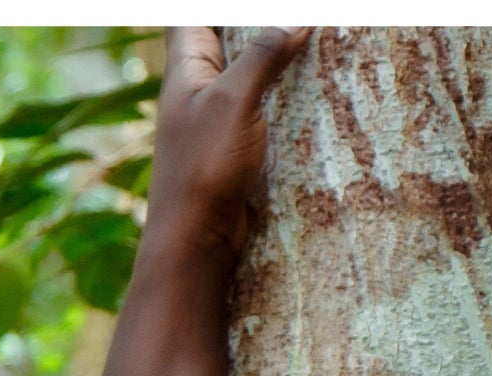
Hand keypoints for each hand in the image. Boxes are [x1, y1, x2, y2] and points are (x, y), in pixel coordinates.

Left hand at [147, 26, 311, 260]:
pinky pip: (255, 100)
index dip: (214, 11)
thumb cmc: (204, 166)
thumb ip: (262, 56)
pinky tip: (305, 86)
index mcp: (185, 66)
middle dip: (250, 26)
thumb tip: (296, 21)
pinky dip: (276, 87)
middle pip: (219, 36)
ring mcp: (213, 114)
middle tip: (292, 23)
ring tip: (306, 38)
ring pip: (241, 68)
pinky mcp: (232, 141)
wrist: (196, 238)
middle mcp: (195, 85)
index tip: (250, 12)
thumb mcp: (234, 100)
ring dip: (268, 53)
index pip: (191, 17)